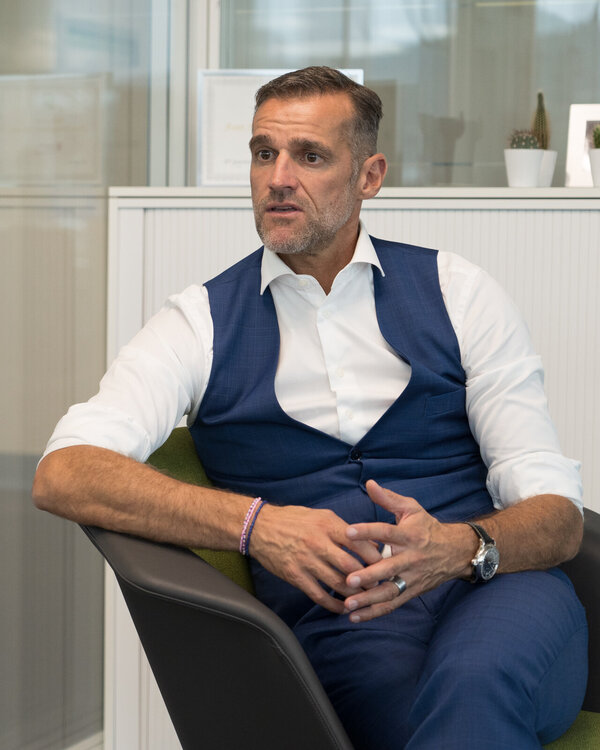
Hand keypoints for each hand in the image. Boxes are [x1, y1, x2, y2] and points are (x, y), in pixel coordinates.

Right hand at [250, 503, 382, 613]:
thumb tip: (371, 543)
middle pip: (351, 566)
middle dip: (369, 579)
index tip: (386, 565)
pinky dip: (333, 605)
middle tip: (380, 586)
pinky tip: (342, 608)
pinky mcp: (295, 576)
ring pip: (337, 584)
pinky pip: (319, 595)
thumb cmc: (294, 519)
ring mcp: (306, 561)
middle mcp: (318, 543)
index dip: (375, 557)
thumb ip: (345, 529)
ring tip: (365, 599)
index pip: (359, 543)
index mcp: (328, 525)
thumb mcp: (322, 515)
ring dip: (354, 595)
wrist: (260, 527)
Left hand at [342, 480, 475, 621]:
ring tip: (348, 604)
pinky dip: (374, 612)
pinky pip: (392, 604)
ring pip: (390, 591)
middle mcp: (411, 558)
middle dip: (369, 575)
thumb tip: (369, 484)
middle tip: (348, 580)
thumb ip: (388, 498)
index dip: (367, 531)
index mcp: (409, 535)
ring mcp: (412, 578)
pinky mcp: (411, 592)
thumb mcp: (411, 509)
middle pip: (389, 568)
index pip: (386, 532)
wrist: (456, 552)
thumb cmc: (427, 527)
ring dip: (369, 600)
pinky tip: (354, 617)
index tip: (347, 532)